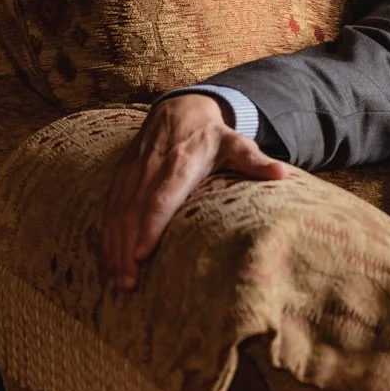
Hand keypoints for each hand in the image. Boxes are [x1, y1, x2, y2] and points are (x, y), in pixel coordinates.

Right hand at [100, 94, 286, 287]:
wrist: (179, 108)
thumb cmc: (212, 135)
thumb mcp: (236, 143)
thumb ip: (255, 161)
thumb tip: (282, 173)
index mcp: (180, 164)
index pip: (160, 199)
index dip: (149, 227)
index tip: (142, 254)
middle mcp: (150, 169)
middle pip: (134, 213)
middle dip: (128, 248)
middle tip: (130, 282)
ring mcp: (132, 173)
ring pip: (118, 213)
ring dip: (115, 247)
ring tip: (121, 279)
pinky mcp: (121, 176)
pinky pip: (109, 207)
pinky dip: (107, 234)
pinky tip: (110, 259)